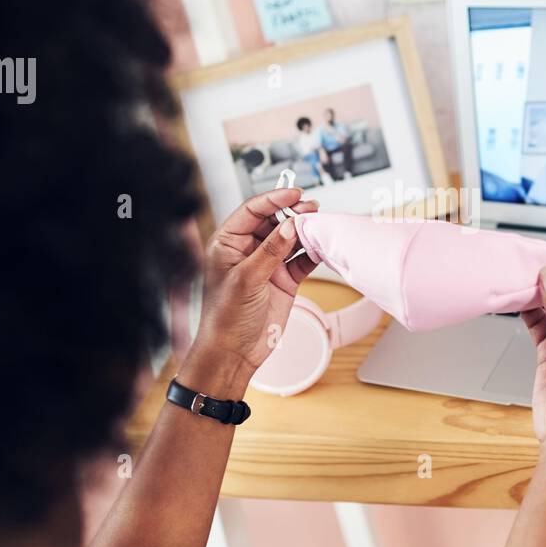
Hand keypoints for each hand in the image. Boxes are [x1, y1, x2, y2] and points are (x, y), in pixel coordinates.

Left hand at [177, 188, 319, 398]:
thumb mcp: (246, 279)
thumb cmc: (225, 318)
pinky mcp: (284, 280)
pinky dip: (313, 252)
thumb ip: (270, 251)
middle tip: (312, 208)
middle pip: (274, 220)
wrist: (234, 353)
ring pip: (290, 238)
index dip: (273, 199)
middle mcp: (247, 250)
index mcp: (227, 243)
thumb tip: (289, 226)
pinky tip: (321, 245)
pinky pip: (301, 259)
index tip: (293, 193)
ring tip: (320, 223)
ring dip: (305, 231)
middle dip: (293, 213)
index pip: (251, 211)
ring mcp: (267, 264)